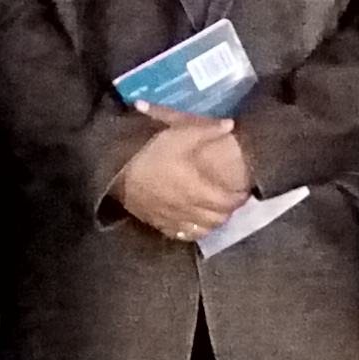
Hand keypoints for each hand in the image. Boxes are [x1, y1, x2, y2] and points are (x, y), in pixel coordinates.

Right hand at [116, 116, 248, 241]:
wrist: (114, 167)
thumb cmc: (149, 149)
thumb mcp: (179, 131)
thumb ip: (207, 129)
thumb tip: (231, 125)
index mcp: (198, 188)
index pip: (228, 201)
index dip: (239, 196)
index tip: (244, 188)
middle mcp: (189, 209)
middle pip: (218, 218)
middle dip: (229, 208)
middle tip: (232, 197)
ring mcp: (173, 219)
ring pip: (203, 229)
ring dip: (213, 220)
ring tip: (216, 209)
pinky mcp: (158, 223)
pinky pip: (183, 234)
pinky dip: (194, 229)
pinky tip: (194, 220)